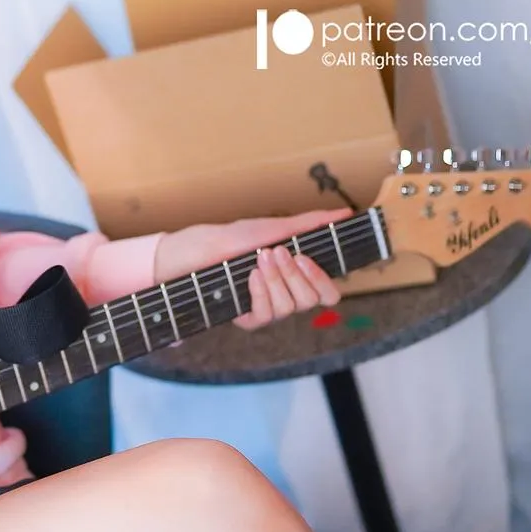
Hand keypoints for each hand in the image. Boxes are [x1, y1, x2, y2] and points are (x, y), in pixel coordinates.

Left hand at [151, 208, 349, 330]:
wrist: (185, 253)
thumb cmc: (225, 240)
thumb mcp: (268, 228)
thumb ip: (307, 224)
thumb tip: (345, 213)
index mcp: (294, 277)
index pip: (328, 293)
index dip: (323, 279)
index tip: (306, 257)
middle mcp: (283, 295)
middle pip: (313, 301)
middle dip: (296, 275)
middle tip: (277, 253)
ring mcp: (264, 308)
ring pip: (290, 308)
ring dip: (277, 281)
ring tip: (259, 260)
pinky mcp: (244, 318)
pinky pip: (265, 317)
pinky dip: (261, 295)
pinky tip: (250, 277)